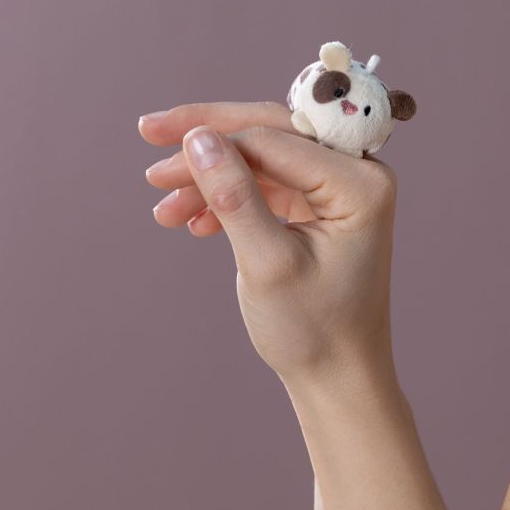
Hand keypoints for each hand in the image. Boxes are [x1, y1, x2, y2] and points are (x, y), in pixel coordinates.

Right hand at [139, 101, 455, 509]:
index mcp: (361, 182)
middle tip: (148, 133)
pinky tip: (191, 222)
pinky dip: (226, 196)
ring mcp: (338, 189)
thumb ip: (234, 197)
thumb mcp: (267, 263)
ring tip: (162, 207)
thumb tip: (198, 136)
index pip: (275, 138)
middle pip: (269, 132)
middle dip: (208, 137)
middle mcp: (358, 175)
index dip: (215, 139)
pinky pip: (266, 183)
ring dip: (210, 174)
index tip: (157, 155)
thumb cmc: (313, 328)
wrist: (338, 377)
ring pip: (262, 157)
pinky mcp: (318, 207)